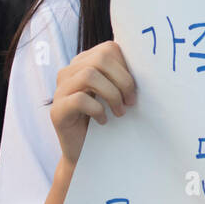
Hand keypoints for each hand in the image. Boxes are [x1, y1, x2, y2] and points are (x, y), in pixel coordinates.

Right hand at [50, 41, 136, 166]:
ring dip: (112, 94)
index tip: (135, 90)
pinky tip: (103, 121)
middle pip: (100, 59)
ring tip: (119, 112)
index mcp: (84, 63)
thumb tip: (147, 65)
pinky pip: (79, 99)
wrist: (87, 154)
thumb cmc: (108, 120)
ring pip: (89, 75)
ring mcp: (60, 90)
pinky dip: (98, 110)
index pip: (109, 49)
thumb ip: (124, 76)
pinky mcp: (57, 110)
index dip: (127, 67)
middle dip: (123, 80)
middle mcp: (69, 72)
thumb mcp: (118, 94)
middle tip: (131, 102)